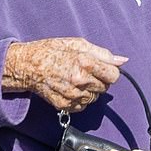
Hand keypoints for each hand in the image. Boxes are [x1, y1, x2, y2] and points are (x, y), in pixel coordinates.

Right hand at [2, 38, 126, 112]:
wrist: (27, 66)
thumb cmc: (51, 51)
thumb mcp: (77, 44)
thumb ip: (102, 54)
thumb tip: (123, 61)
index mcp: (85, 62)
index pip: (114, 76)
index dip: (110, 72)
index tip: (102, 69)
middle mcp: (80, 81)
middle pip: (104, 88)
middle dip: (99, 80)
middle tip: (84, 72)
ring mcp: (72, 95)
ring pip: (94, 98)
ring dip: (89, 91)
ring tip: (75, 80)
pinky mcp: (64, 105)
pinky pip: (82, 106)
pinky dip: (79, 99)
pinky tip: (70, 89)